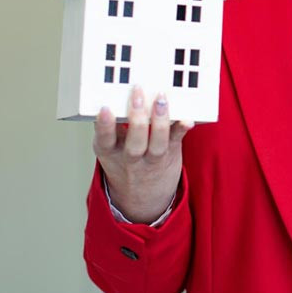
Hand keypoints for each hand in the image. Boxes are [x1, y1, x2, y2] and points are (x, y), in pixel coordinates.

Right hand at [93, 85, 193, 221]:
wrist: (143, 199)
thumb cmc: (125, 163)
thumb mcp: (110, 149)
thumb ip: (112, 127)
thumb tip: (112, 96)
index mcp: (109, 152)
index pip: (104, 140)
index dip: (104, 125)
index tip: (105, 109)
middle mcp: (131, 159)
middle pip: (134, 143)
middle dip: (137, 118)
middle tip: (137, 93)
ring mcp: (152, 159)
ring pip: (157, 145)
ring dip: (160, 121)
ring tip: (161, 100)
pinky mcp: (171, 154)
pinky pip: (177, 141)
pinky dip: (182, 129)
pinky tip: (187, 119)